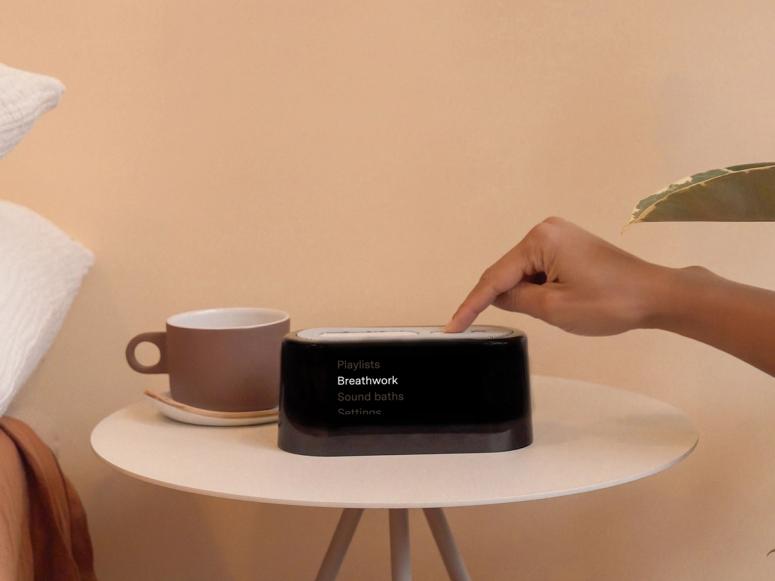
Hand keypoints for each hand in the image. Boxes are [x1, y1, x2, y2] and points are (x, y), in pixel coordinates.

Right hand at [445, 217, 666, 335]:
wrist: (657, 295)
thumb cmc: (612, 301)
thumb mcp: (554, 308)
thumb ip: (517, 300)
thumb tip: (499, 296)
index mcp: (540, 239)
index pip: (495, 278)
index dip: (471, 305)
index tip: (452, 326)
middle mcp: (546, 230)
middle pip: (508, 272)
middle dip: (508, 299)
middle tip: (523, 322)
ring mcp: (559, 236)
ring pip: (525, 274)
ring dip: (530, 296)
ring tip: (562, 310)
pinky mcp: (570, 246)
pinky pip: (541, 270)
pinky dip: (541, 289)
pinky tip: (560, 303)